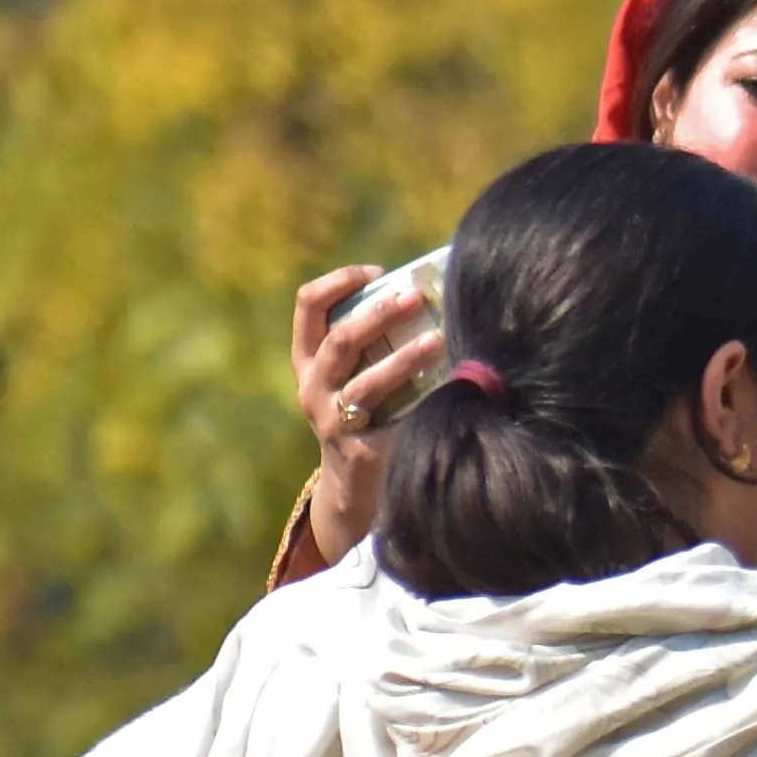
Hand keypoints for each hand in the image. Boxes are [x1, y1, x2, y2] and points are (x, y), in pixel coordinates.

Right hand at [289, 267, 440, 563]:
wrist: (354, 483)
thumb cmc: (366, 411)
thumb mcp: (355, 372)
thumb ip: (375, 340)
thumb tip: (429, 293)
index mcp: (308, 358)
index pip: (309, 305)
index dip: (340, 281)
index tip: (378, 273)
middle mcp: (313, 386)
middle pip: (341, 339)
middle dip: (379, 314)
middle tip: (415, 297)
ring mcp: (331, 420)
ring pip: (366, 383)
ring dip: (404, 358)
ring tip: (437, 340)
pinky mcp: (358, 449)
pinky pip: (390, 421)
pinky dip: (419, 402)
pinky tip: (448, 388)